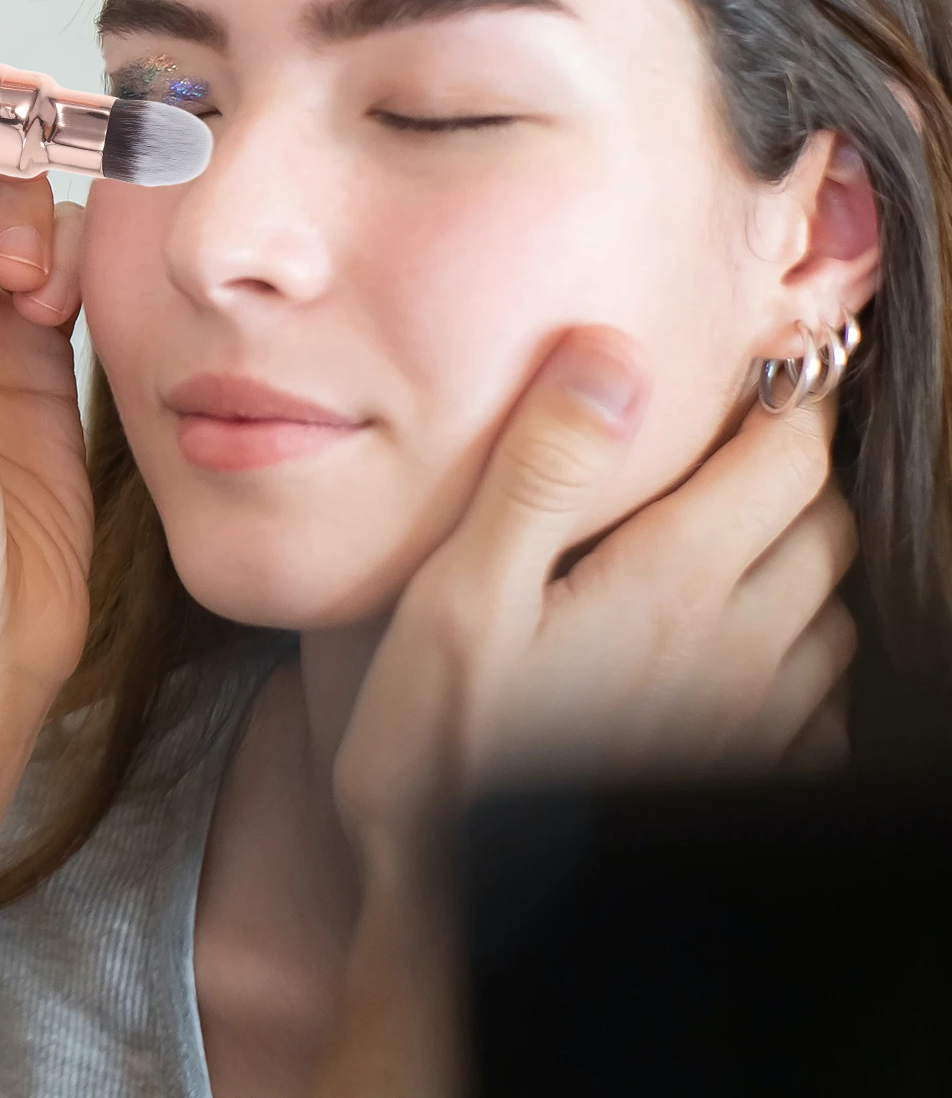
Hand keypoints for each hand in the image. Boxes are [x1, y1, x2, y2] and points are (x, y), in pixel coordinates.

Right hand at [334, 327, 855, 865]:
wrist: (459, 911)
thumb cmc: (441, 749)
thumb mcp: (461, 595)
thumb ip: (541, 475)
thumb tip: (611, 361)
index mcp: (671, 586)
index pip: (786, 462)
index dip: (785, 402)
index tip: (757, 374)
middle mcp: (739, 652)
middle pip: (826, 529)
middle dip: (792, 476)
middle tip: (728, 452)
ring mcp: (754, 727)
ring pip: (832, 613)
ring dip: (797, 563)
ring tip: (722, 545)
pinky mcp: (747, 783)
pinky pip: (820, 703)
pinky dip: (795, 656)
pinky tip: (724, 653)